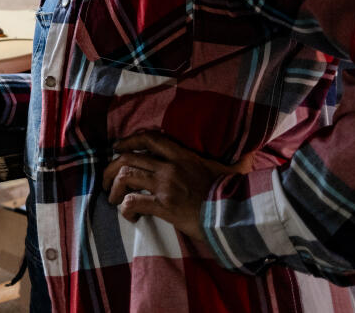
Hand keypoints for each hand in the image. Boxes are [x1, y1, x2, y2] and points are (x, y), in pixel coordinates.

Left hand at [102, 130, 249, 240]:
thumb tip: (249, 153)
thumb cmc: (232, 194)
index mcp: (182, 156)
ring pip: (126, 177)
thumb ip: (230, 160)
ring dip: (114, 188)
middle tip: (106, 180)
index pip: (148, 139)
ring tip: (113, 199)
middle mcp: (170, 167)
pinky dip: (125, 208)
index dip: (128, 141)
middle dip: (110, 168)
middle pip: (128, 158)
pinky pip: (133, 202)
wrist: (236, 215)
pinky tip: (130, 215)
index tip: (117, 147)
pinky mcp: (164, 206)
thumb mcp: (228, 170)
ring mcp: (166, 186)